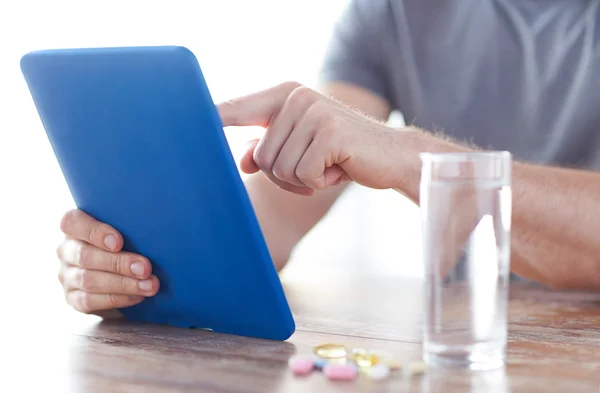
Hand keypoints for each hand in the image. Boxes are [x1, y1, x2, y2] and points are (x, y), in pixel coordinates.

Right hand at [56, 209, 159, 316]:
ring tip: (149, 285)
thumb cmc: (130, 242)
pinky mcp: (73, 298)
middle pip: (84, 255)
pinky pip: (90, 301)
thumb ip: (130, 227)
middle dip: (118, 263)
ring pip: (89, 280)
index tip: (119, 242)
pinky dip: (117, 299)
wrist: (127, 273)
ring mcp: (67, 275)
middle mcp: (66, 250)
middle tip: (145, 268)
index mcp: (75, 227)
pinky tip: (137, 296)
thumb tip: (156, 232)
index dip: (95, 232)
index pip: (72, 222)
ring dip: (123, 284)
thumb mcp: (128, 231)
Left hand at [218, 81, 408, 195]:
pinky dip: (320, 181)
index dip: (213, 115)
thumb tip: (245, 160)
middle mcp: (296, 97)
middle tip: (316, 167)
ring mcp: (313, 111)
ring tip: (329, 165)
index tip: (188, 118)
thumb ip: (269, 149)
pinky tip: (340, 168)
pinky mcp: (329, 132)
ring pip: (279, 168)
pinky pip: (302, 174)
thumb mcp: (301, 150)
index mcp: (286, 95)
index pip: (240, 107)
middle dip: (285, 174)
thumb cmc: (341, 154)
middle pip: (261, 156)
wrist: (392, 156)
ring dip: (303, 179)